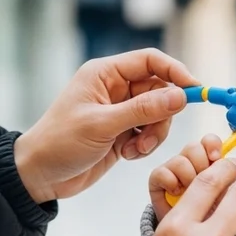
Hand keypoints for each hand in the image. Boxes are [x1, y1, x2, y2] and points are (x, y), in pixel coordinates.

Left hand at [14, 49, 198, 202]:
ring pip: (158, 113)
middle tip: (150, 135)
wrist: (40, 175)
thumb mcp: (103, 125)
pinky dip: (145, 145)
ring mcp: (119, 110)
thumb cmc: (61, 143)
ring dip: (154, 133)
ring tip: (134, 149)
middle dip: (162, 114)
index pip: (150, 61)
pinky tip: (127, 155)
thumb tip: (180, 96)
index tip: (195, 90)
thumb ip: (143, 110)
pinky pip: (149, 132)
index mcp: (105, 74)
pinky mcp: (122, 132)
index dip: (175, 72)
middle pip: (159, 89)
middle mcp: (114, 88)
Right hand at [148, 134, 223, 219]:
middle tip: (207, 184)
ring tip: (191, 193)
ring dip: (188, 175)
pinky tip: (176, 192)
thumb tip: (234, 163)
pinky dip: (169, 180)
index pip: (209, 143)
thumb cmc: (210, 224)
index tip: (217, 157)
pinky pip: (160, 172)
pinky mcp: (158, 185)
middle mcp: (192, 167)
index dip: (213, 144)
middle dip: (202, 161)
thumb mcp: (226, 202)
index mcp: (211, 166)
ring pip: (180, 159)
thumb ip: (229, 181)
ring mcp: (174, 175)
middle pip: (194, 147)